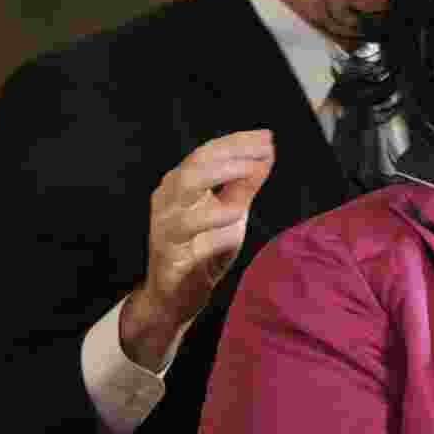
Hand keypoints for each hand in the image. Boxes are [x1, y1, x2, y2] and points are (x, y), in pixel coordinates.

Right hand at [121, 129, 274, 369]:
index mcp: (181, 184)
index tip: (268, 137)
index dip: (238, 142)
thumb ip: (246, 185)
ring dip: (220, 184)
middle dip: (231, 156)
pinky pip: (188, 236)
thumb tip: (268, 153)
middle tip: (263, 154)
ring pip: (183, 196)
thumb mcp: (231, 212)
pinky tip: (236, 218)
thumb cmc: (203, 248)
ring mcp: (165, 226)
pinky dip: (214, 226)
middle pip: (195, 166)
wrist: (176, 297)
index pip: (207, 152)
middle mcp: (168, 199)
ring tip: (249, 178)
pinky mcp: (168, 254)